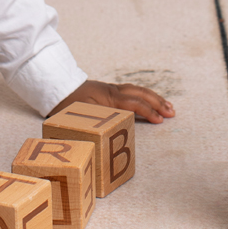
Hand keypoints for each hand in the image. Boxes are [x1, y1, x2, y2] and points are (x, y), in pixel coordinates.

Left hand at [50, 79, 175, 123]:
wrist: (56, 86)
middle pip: (139, 94)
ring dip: (154, 98)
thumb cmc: (65, 104)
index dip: (147, 111)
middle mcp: (112, 91)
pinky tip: (150, 101)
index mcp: (107, 98)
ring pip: (137, 90)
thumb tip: (96, 142)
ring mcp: (112, 89)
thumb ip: (87, 127)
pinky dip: (144, 95)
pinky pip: (132, 91)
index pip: (132, 103)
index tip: (159, 120)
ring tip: (168, 106)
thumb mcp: (75, 117)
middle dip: (157, 103)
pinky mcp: (110, 90)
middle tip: (171, 113)